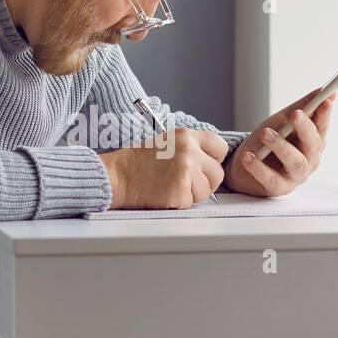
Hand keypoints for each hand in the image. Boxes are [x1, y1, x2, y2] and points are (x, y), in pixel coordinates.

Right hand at [99, 128, 228, 208]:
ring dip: (192, 194)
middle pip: (217, 173)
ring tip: (170, 185)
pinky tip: (164, 193)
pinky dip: (179, 202)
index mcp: (186, 135)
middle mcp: (189, 150)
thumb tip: (212, 161)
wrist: (117, 176)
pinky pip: (192, 202)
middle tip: (182, 181)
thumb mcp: (168, 143)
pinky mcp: (180, 189)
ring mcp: (186, 170)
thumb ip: (191, 148)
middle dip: (204, 182)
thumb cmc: (138, 163)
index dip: (212, 160)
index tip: (202, 166)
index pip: (220, 147)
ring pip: (207, 190)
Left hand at [225, 90, 334, 196]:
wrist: (244, 167)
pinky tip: (248, 156)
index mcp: (312, 142)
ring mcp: (295, 175)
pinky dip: (258, 167)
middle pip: (313, 144)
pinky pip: (270, 178)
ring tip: (265, 133)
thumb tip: (323, 90)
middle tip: (294, 114)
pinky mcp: (278, 188)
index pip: (322, 126)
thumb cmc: (268, 142)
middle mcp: (309, 159)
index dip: (325, 114)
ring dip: (281, 145)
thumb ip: (302, 107)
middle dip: (305, 128)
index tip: (325, 100)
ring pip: (295, 161)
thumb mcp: (283, 121)